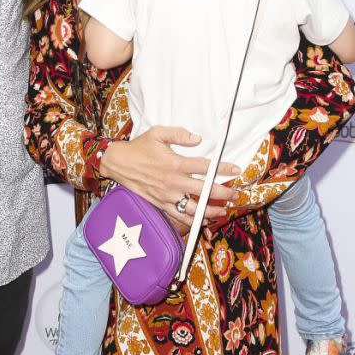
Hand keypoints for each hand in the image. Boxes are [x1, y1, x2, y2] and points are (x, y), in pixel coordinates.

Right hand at [99, 127, 240, 231]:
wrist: (119, 163)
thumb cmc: (139, 148)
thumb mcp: (157, 133)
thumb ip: (179, 134)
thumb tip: (197, 138)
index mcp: (175, 163)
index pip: (205, 167)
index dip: (223, 168)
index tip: (236, 170)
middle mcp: (173, 181)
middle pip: (204, 190)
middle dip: (223, 192)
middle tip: (235, 193)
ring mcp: (167, 195)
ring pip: (194, 207)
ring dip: (211, 210)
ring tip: (223, 209)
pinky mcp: (161, 203)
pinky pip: (179, 215)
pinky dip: (193, 220)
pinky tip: (204, 221)